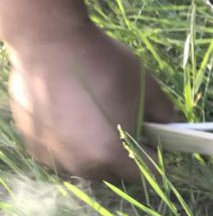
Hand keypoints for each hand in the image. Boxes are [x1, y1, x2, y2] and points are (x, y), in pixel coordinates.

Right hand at [7, 22, 176, 179]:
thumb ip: (166, 116)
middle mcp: (81, 164)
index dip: (156, 156)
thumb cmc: (104, 66)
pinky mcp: (35, 146)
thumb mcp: (147, 88)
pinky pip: (62, 154)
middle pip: (116, 172)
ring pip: (87, 165)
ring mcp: (55, 157)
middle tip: (125, 125)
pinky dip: (71, 143)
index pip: (147, 172)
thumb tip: (175, 128)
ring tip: (95, 120)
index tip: (155, 141)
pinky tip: (71, 117)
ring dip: (96, 151)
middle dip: (126, 154)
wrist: (49, 43)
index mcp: (112, 154)